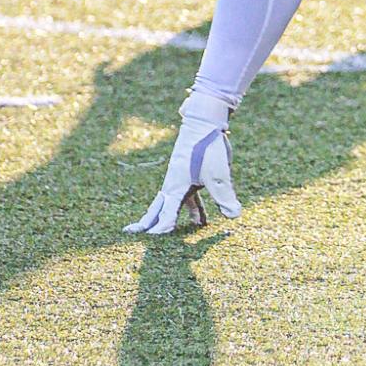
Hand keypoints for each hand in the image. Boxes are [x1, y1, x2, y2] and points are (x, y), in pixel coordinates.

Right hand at [126, 92, 239, 233]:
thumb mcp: (218, 173)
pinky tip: (201, 222)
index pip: (166, 214)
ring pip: (172, 205)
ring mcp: (181, 180)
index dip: (162, 229)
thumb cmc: (207, 147)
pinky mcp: (190, 176)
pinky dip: (192, 211)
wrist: (204, 122)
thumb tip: (234, 216)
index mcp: (175, 187)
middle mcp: (174, 185)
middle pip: (157, 210)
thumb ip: (224, 195)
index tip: (156, 243)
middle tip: (131, 234)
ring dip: (170, 220)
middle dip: (147, 223)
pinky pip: (187, 199)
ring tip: (170, 236)